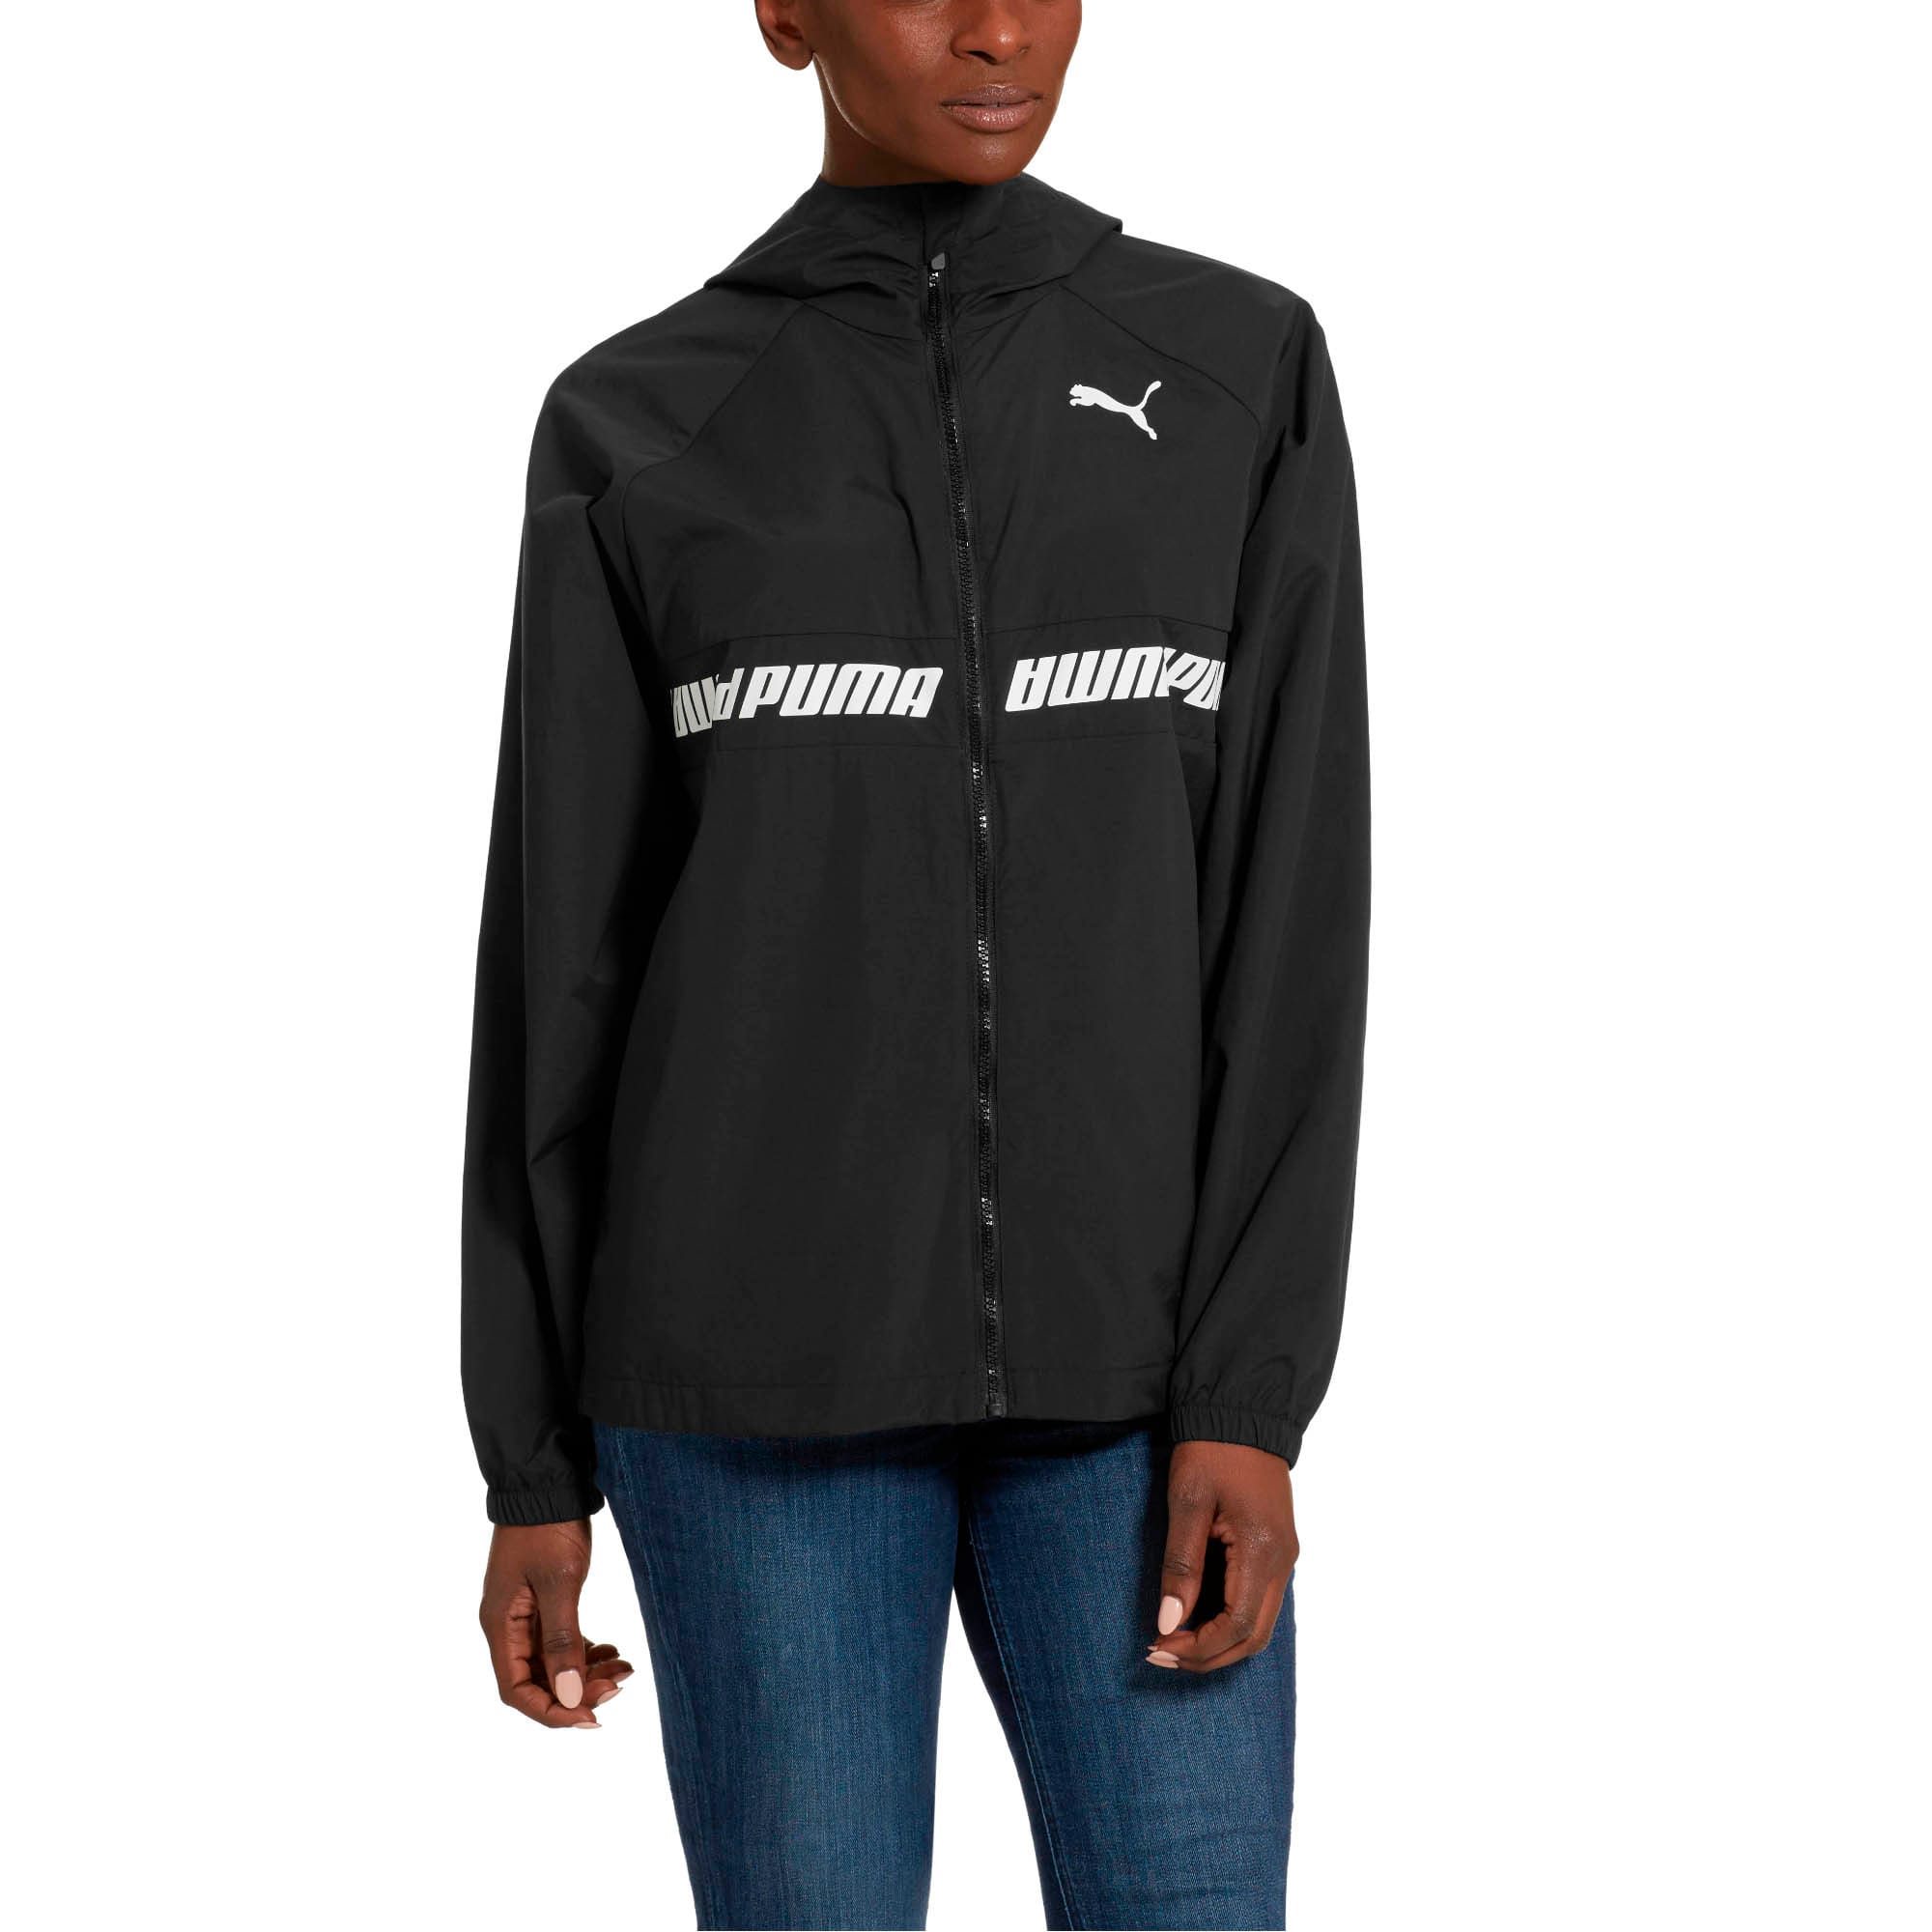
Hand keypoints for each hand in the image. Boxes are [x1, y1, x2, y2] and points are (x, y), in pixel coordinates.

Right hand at [479, 1519, 634, 1726]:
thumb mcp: (559, 1583)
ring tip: (625, 1669)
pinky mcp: (543, 1600)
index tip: (592, 1717)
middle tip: (620, 1684)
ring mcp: (525, 1613)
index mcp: (500, 1625)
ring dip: (586, 1672)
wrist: (548, 1480)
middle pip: (538, 1679)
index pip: (518, 1690)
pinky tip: (612, 1651)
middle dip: (578, 1690)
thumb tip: (569, 1697)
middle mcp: (507, 1625)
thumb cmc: (547, 1526)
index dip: (553, 1711)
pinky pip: (561, 1640)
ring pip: (553, 1662)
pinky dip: (585, 1651)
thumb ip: (562, 1640)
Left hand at [1148, 1441, 1297, 1673]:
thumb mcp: (1187, 1502)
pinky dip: (1229, 1621)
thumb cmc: (1212, 1451)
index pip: (1236, 1626)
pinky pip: (1259, 1602)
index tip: (1158, 1645)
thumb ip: (1180, 1564)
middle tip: (1161, 1654)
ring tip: (1173, 1640)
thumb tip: (1169, 1621)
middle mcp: (1282, 1562)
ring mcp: (1284, 1557)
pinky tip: (1196, 1617)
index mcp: (1262, 1551)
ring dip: (1219, 1642)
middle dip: (1208, 1655)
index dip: (1198, 1647)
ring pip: (1259, 1625)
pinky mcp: (1277, 1549)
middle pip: (1253, 1637)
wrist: (1243, 1412)